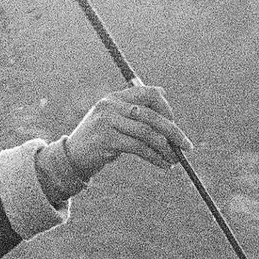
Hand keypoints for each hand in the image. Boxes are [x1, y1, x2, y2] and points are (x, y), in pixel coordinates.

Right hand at [62, 81, 193, 180]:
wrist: (71, 159)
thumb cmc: (98, 142)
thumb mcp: (114, 121)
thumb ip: (134, 110)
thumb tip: (163, 93)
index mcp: (115, 97)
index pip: (148, 93)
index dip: (166, 108)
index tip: (174, 126)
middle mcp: (110, 106)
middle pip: (150, 115)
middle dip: (173, 131)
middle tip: (187, 146)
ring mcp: (107, 122)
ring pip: (146, 133)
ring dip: (165, 149)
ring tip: (175, 161)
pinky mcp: (106, 140)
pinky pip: (139, 148)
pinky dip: (155, 158)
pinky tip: (163, 166)